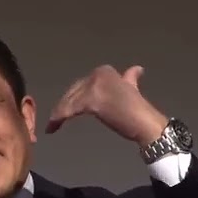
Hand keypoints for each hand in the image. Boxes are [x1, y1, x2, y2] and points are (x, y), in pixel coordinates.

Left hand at [45, 64, 169, 144]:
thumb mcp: (131, 89)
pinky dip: (59, 118)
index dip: (73, 97)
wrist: (146, 122)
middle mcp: (97, 75)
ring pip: (69, 102)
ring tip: (52, 126)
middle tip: (55, 120)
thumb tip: (136, 69)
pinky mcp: (90, 101)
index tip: (67, 109)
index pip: (82, 84)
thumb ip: (129, 79)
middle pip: (73, 92)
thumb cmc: (138, 111)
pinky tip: (52, 128)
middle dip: (63, 106)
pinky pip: (69, 110)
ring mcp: (93, 87)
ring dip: (58, 114)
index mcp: (104, 71)